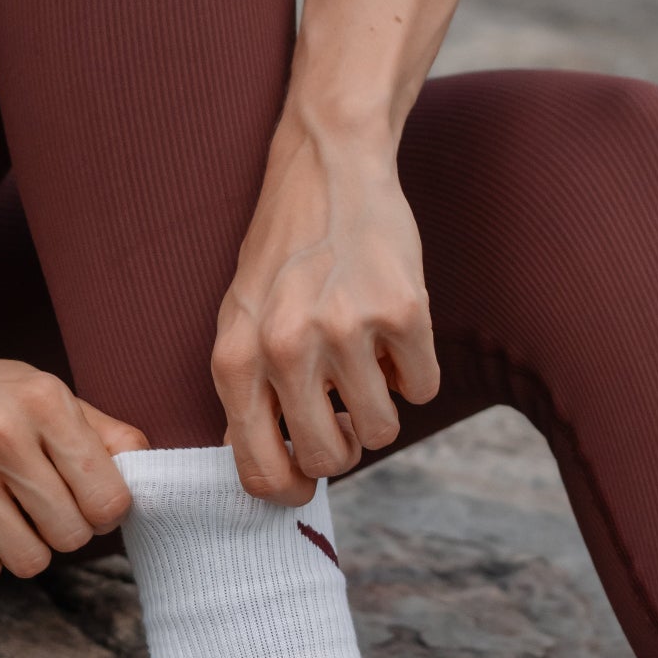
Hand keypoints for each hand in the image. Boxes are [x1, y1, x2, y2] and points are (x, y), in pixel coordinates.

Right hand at [0, 338, 147, 582]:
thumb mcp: (40, 390)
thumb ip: (103, 432)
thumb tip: (149, 471)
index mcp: (39, 399)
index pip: (109, 498)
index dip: (105, 509)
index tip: (87, 498)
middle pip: (73, 535)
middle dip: (65, 528)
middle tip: (39, 503)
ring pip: (31, 562)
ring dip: (25, 546)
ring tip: (3, 510)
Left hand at [211, 117, 440, 503]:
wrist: (328, 167)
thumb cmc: (284, 253)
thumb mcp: (240, 320)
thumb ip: (247, 393)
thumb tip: (267, 470)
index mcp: (235, 359)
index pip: (259, 471)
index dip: (290, 490)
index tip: (307, 481)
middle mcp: (285, 349)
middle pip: (327, 460)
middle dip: (344, 448)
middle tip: (346, 415)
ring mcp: (345, 331)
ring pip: (382, 430)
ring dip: (383, 405)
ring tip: (368, 358)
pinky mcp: (402, 312)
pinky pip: (422, 388)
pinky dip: (415, 370)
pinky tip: (393, 328)